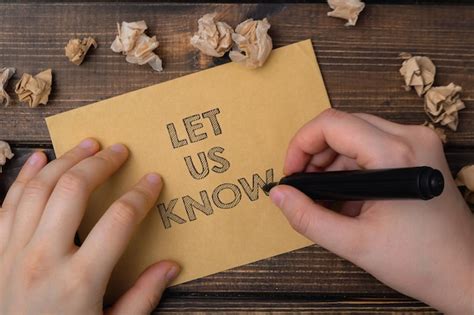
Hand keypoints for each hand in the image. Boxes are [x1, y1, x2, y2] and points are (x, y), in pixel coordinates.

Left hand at [0, 139, 179, 313]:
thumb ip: (143, 296)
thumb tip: (171, 267)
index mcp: (80, 280)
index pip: (119, 221)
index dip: (140, 195)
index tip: (152, 180)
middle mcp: (44, 259)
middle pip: (73, 191)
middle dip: (100, 164)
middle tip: (118, 150)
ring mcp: (13, 253)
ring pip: (39, 189)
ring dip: (65, 161)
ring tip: (87, 145)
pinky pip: (8, 204)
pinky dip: (24, 177)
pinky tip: (40, 159)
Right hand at [269, 109, 473, 313]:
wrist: (466, 274)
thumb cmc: (420, 262)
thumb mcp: (354, 244)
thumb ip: (308, 218)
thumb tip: (278, 194)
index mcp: (395, 155)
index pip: (332, 124)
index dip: (300, 144)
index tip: (291, 173)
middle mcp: (411, 138)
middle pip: (343, 125)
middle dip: (314, 153)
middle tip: (303, 187)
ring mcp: (418, 143)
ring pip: (356, 134)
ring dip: (332, 162)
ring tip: (325, 197)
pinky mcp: (419, 152)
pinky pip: (372, 146)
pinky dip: (351, 167)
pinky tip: (346, 196)